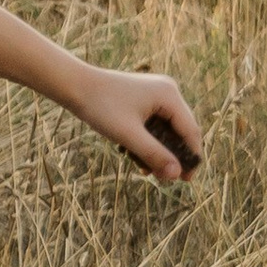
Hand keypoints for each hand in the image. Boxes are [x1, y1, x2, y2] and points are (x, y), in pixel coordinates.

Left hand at [65, 64, 202, 183]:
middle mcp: (167, 91)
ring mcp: (156, 94)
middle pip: (181, 131)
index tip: (186, 180)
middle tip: (165, 178)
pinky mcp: (145, 99)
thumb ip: (154, 154)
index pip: (191, 131)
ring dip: (158, 151)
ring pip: (167, 130)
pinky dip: (148, 141)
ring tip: (146, 170)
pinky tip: (136, 158)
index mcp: (169, 95)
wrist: (74, 86)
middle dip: (173, 156)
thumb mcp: (128, 135)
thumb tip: (177, 175)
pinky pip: (155, 125)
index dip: (191, 157)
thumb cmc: (101, 107)